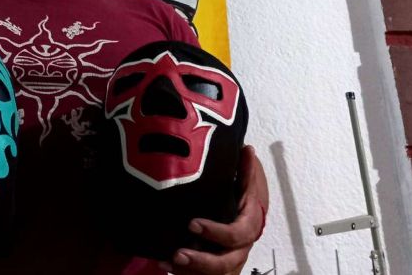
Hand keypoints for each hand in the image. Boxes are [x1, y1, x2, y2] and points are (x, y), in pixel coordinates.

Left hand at [161, 145, 268, 274]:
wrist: (243, 214)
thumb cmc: (244, 196)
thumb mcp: (247, 181)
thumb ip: (246, 170)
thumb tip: (247, 149)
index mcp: (249, 226)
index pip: (237, 235)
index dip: (217, 233)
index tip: (193, 224)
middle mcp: (240, 248)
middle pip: (226, 262)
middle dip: (202, 261)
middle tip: (179, 254)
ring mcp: (227, 259)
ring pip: (213, 273)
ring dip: (190, 271)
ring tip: (167, 261)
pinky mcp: (213, 265)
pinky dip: (182, 272)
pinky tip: (162, 262)